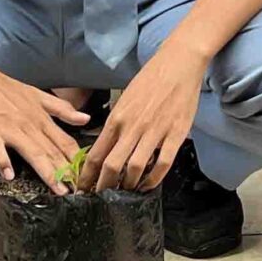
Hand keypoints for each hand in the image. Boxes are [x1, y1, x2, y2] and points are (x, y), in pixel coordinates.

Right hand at [0, 56, 92, 191]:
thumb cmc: (2, 88)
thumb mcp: (36, 95)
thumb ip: (61, 109)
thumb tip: (85, 118)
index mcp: (40, 118)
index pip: (64, 141)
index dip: (76, 160)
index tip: (87, 176)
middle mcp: (29, 126)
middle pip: (52, 151)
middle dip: (67, 172)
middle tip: (78, 191)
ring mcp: (9, 130)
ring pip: (32, 152)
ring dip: (47, 172)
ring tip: (58, 189)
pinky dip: (3, 161)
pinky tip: (9, 175)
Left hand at [88, 42, 207, 189]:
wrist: (178, 63)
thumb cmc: (150, 79)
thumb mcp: (124, 99)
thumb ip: (116, 123)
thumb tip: (106, 147)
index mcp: (117, 118)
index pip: (96, 154)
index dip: (87, 176)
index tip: (83, 188)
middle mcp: (132, 127)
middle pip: (112, 166)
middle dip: (104, 187)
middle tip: (102, 198)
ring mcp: (155, 131)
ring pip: (136, 168)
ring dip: (129, 184)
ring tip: (126, 192)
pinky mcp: (176, 134)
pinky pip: (163, 163)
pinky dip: (154, 179)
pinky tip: (149, 184)